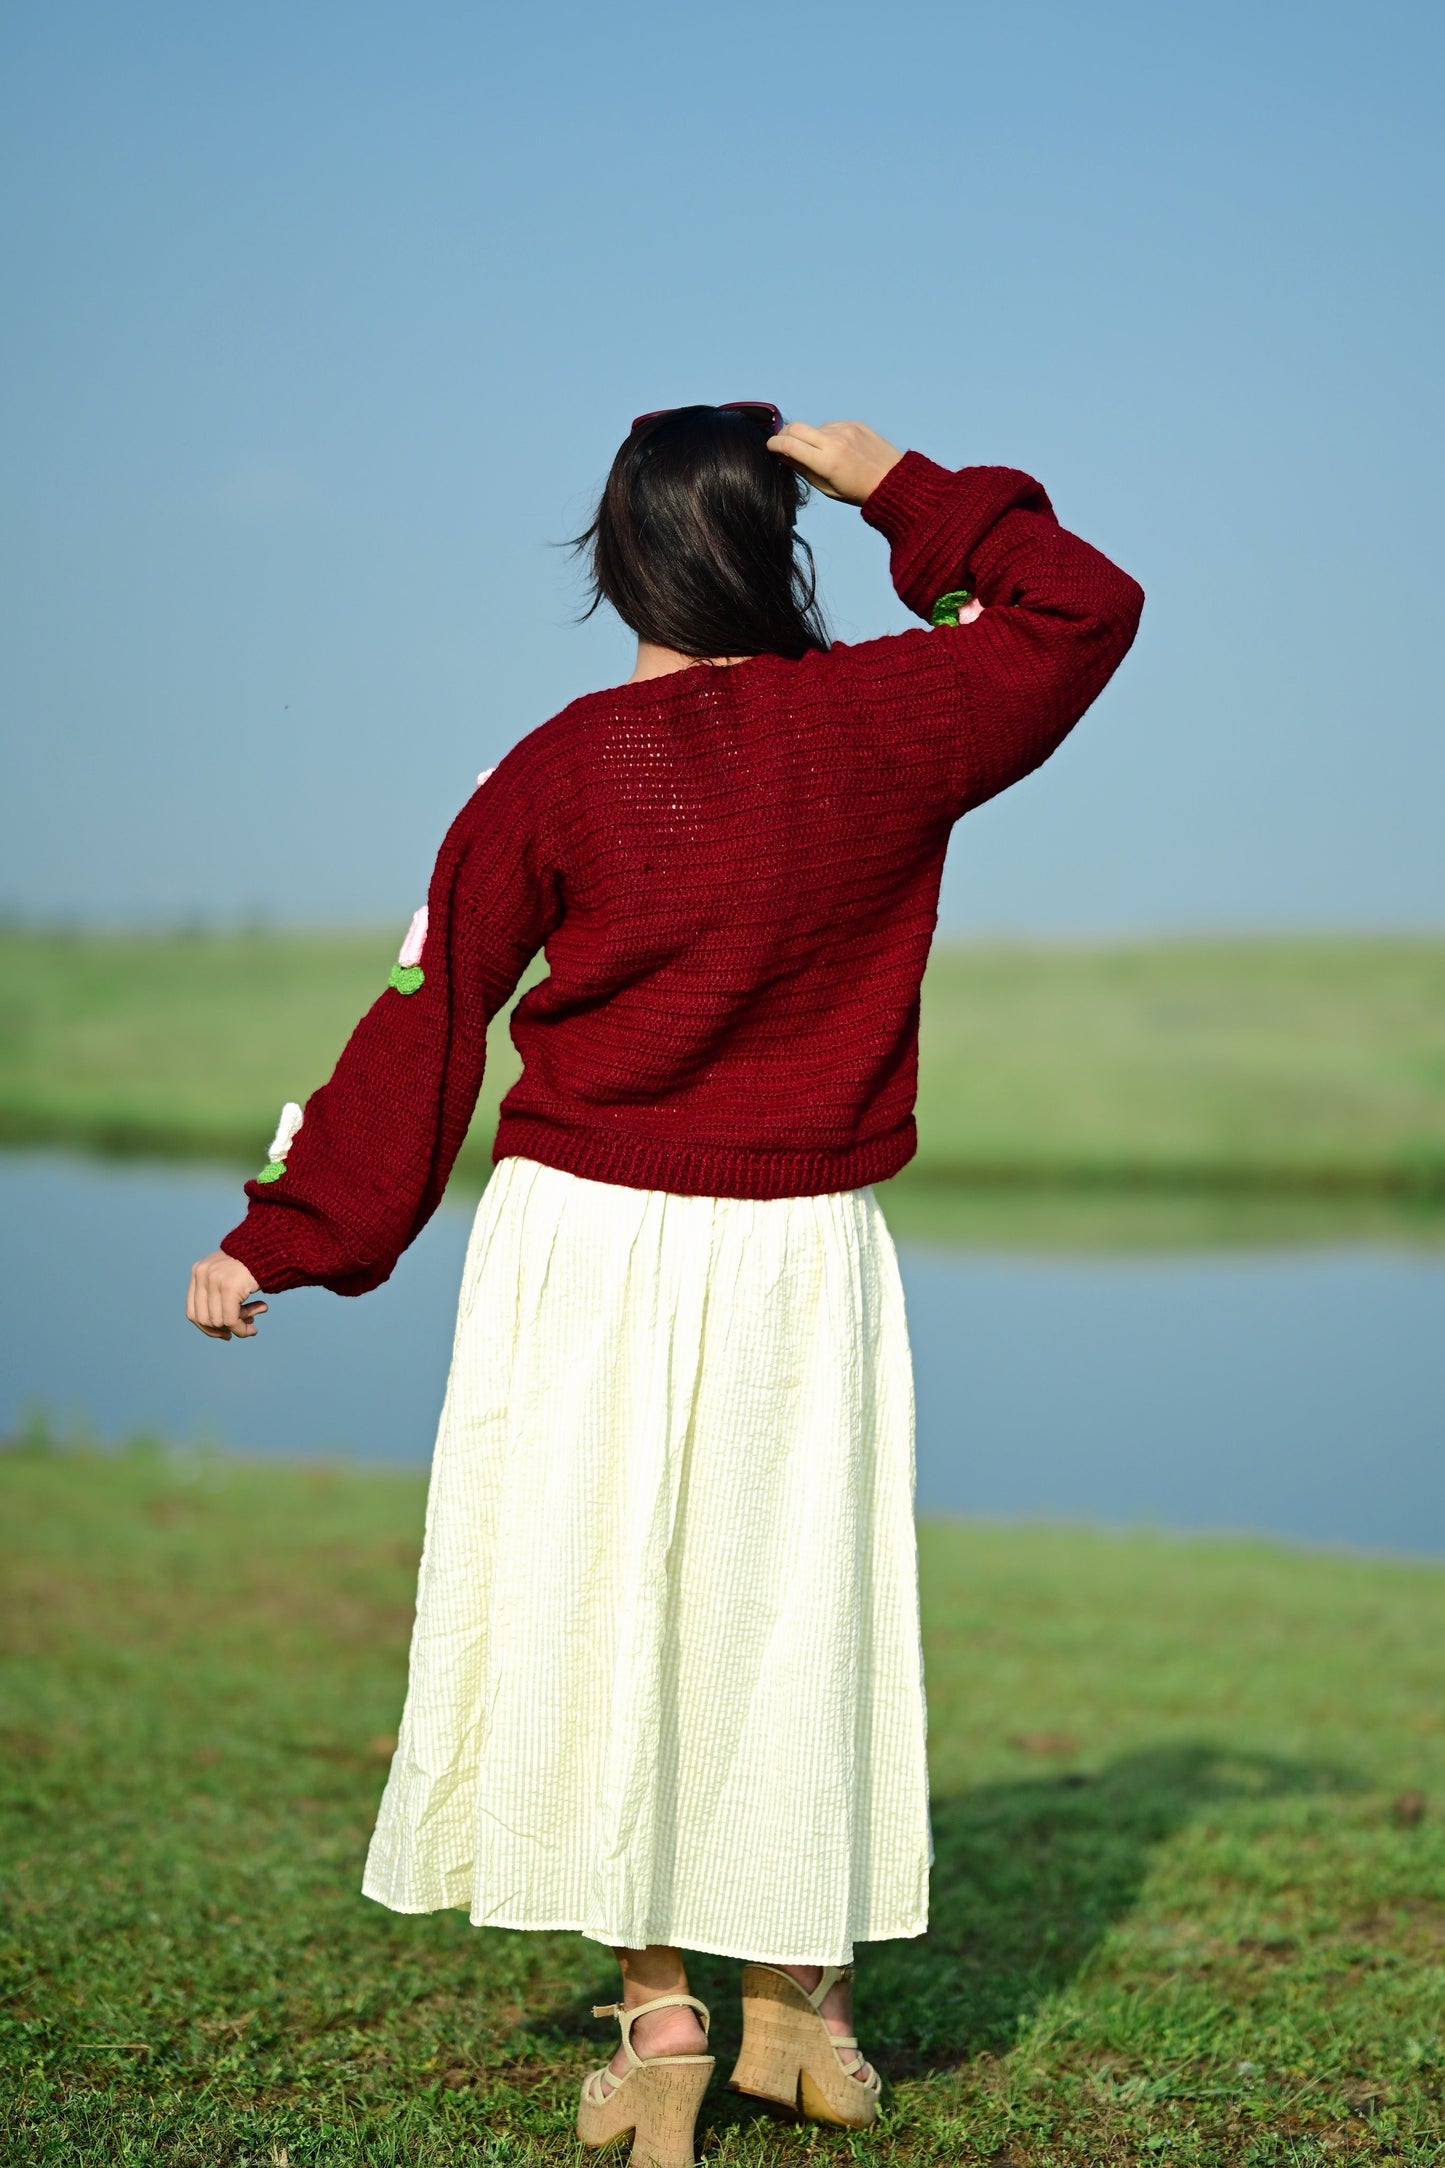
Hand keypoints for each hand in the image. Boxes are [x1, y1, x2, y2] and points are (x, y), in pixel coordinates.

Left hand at [187, 1250, 265, 1339]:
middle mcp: (202, 1275)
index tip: (225, 1333)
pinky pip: (231, 1319)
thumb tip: (220, 1327)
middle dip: (223, 1330)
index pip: (193, 1312)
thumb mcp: (229, 1275)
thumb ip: (218, 1294)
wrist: (272, 1245)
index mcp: (199, 1271)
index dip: (207, 1328)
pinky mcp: (229, 1287)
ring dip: (238, 1327)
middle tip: (242, 1329)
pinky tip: (254, 1328)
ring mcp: (214, 1280)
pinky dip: (242, 1329)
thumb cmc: (254, 1262)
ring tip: (254, 1321)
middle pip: (204, 1319)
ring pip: (218, 1321)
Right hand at [766, 420, 903, 504]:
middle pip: (796, 428)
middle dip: (784, 434)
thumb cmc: (857, 491)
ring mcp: (845, 429)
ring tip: (821, 454)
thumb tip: (783, 456)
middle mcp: (834, 441)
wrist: (892, 480)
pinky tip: (838, 449)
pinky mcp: (854, 423)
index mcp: (827, 462)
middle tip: (783, 444)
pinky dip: (827, 435)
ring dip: (809, 437)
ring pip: (814, 427)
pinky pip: (831, 426)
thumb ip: (803, 469)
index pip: (789, 445)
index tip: (770, 447)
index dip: (774, 444)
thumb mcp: (827, 488)